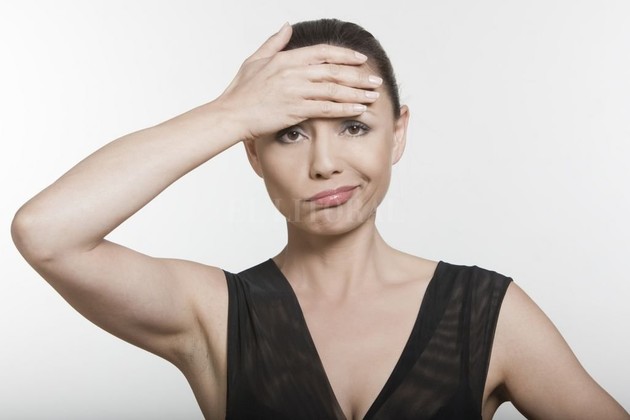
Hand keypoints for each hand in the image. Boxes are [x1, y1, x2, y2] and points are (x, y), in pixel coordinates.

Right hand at [216, 23, 382, 140]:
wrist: (231, 114)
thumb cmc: (240, 91)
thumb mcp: (255, 60)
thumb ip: (274, 43)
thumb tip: (286, 26)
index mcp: (286, 59)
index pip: (323, 53)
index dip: (345, 55)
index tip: (360, 59)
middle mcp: (294, 72)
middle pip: (334, 71)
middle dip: (359, 75)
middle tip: (376, 80)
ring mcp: (295, 91)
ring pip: (334, 89)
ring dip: (357, 92)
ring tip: (374, 95)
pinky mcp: (295, 110)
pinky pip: (326, 108)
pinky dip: (345, 108)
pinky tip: (359, 109)